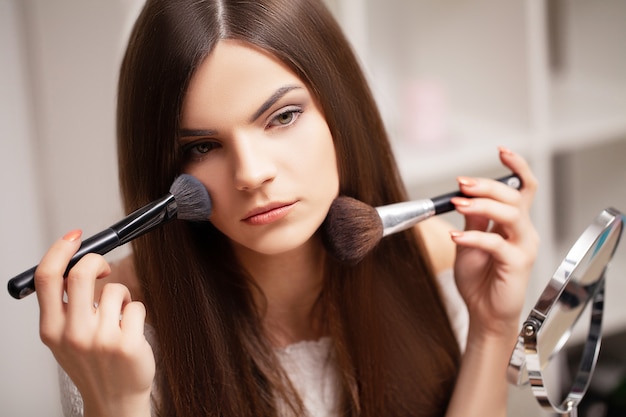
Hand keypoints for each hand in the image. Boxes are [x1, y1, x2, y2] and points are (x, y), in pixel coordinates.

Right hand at [35, 230, 154, 416]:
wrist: (114, 401)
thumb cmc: (92, 364)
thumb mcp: (63, 338)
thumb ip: (63, 304)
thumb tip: (75, 259)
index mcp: (51, 330)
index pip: (47, 278)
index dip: (61, 250)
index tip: (75, 237)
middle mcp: (72, 334)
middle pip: (82, 273)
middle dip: (98, 261)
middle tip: (105, 268)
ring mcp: (101, 340)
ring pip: (116, 289)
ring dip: (122, 297)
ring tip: (118, 318)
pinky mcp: (128, 344)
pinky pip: (137, 305)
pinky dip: (136, 312)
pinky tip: (131, 331)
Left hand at [450, 147, 538, 338]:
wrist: (483, 312)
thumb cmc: (479, 279)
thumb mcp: (469, 243)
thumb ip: (473, 220)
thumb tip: (466, 196)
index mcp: (514, 223)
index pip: (523, 188)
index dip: (516, 167)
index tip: (501, 151)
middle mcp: (524, 232)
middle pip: (515, 197)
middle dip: (487, 186)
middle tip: (461, 183)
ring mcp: (523, 247)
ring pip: (512, 214)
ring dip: (483, 205)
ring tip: (459, 204)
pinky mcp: (517, 264)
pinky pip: (496, 244)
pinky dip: (474, 238)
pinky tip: (457, 237)